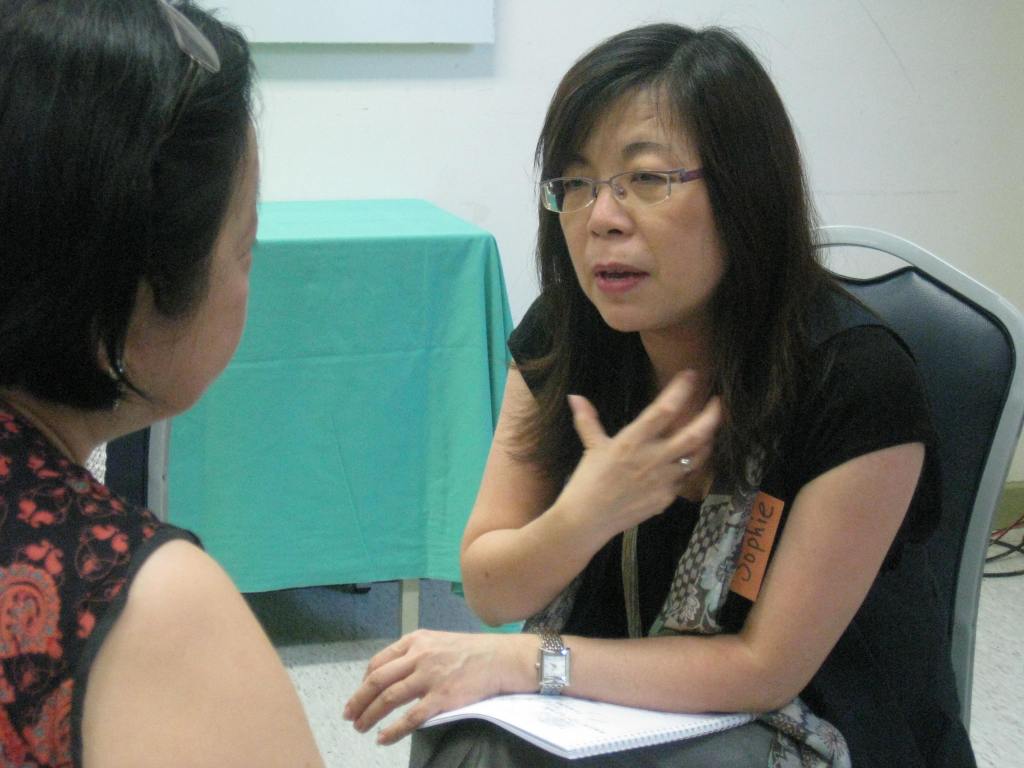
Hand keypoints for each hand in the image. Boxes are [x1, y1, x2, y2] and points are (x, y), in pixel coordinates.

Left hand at [342, 629, 532, 744]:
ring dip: (370, 715)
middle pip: (378, 680)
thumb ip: (416, 654)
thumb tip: (393, 675)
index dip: (364, 681)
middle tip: (349, 715)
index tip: (359, 695)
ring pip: (389, 698)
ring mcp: (430, 677)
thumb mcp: (439, 641)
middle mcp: (419, 656)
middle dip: (358, 700)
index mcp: (416, 640)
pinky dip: (393, 730)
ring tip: (361, 727)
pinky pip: (411, 717)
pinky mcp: (442, 698)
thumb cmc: (472, 651)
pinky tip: (383, 738)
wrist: (502, 658)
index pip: (379, 662)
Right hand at [558, 371, 720, 536]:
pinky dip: (694, 463)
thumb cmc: (587, 482)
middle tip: (719, 401)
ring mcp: (664, 480)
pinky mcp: (667, 497)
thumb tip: (575, 397)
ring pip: (698, 456)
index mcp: (632, 441)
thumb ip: (588, 420)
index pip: (664, 410)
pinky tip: (694, 456)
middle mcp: (653, 459)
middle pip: (694, 434)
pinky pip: (687, 477)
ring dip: (708, 439)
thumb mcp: (590, 447)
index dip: (681, 390)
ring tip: (711, 427)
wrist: (587, 520)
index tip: (691, 375)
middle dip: (712, 415)